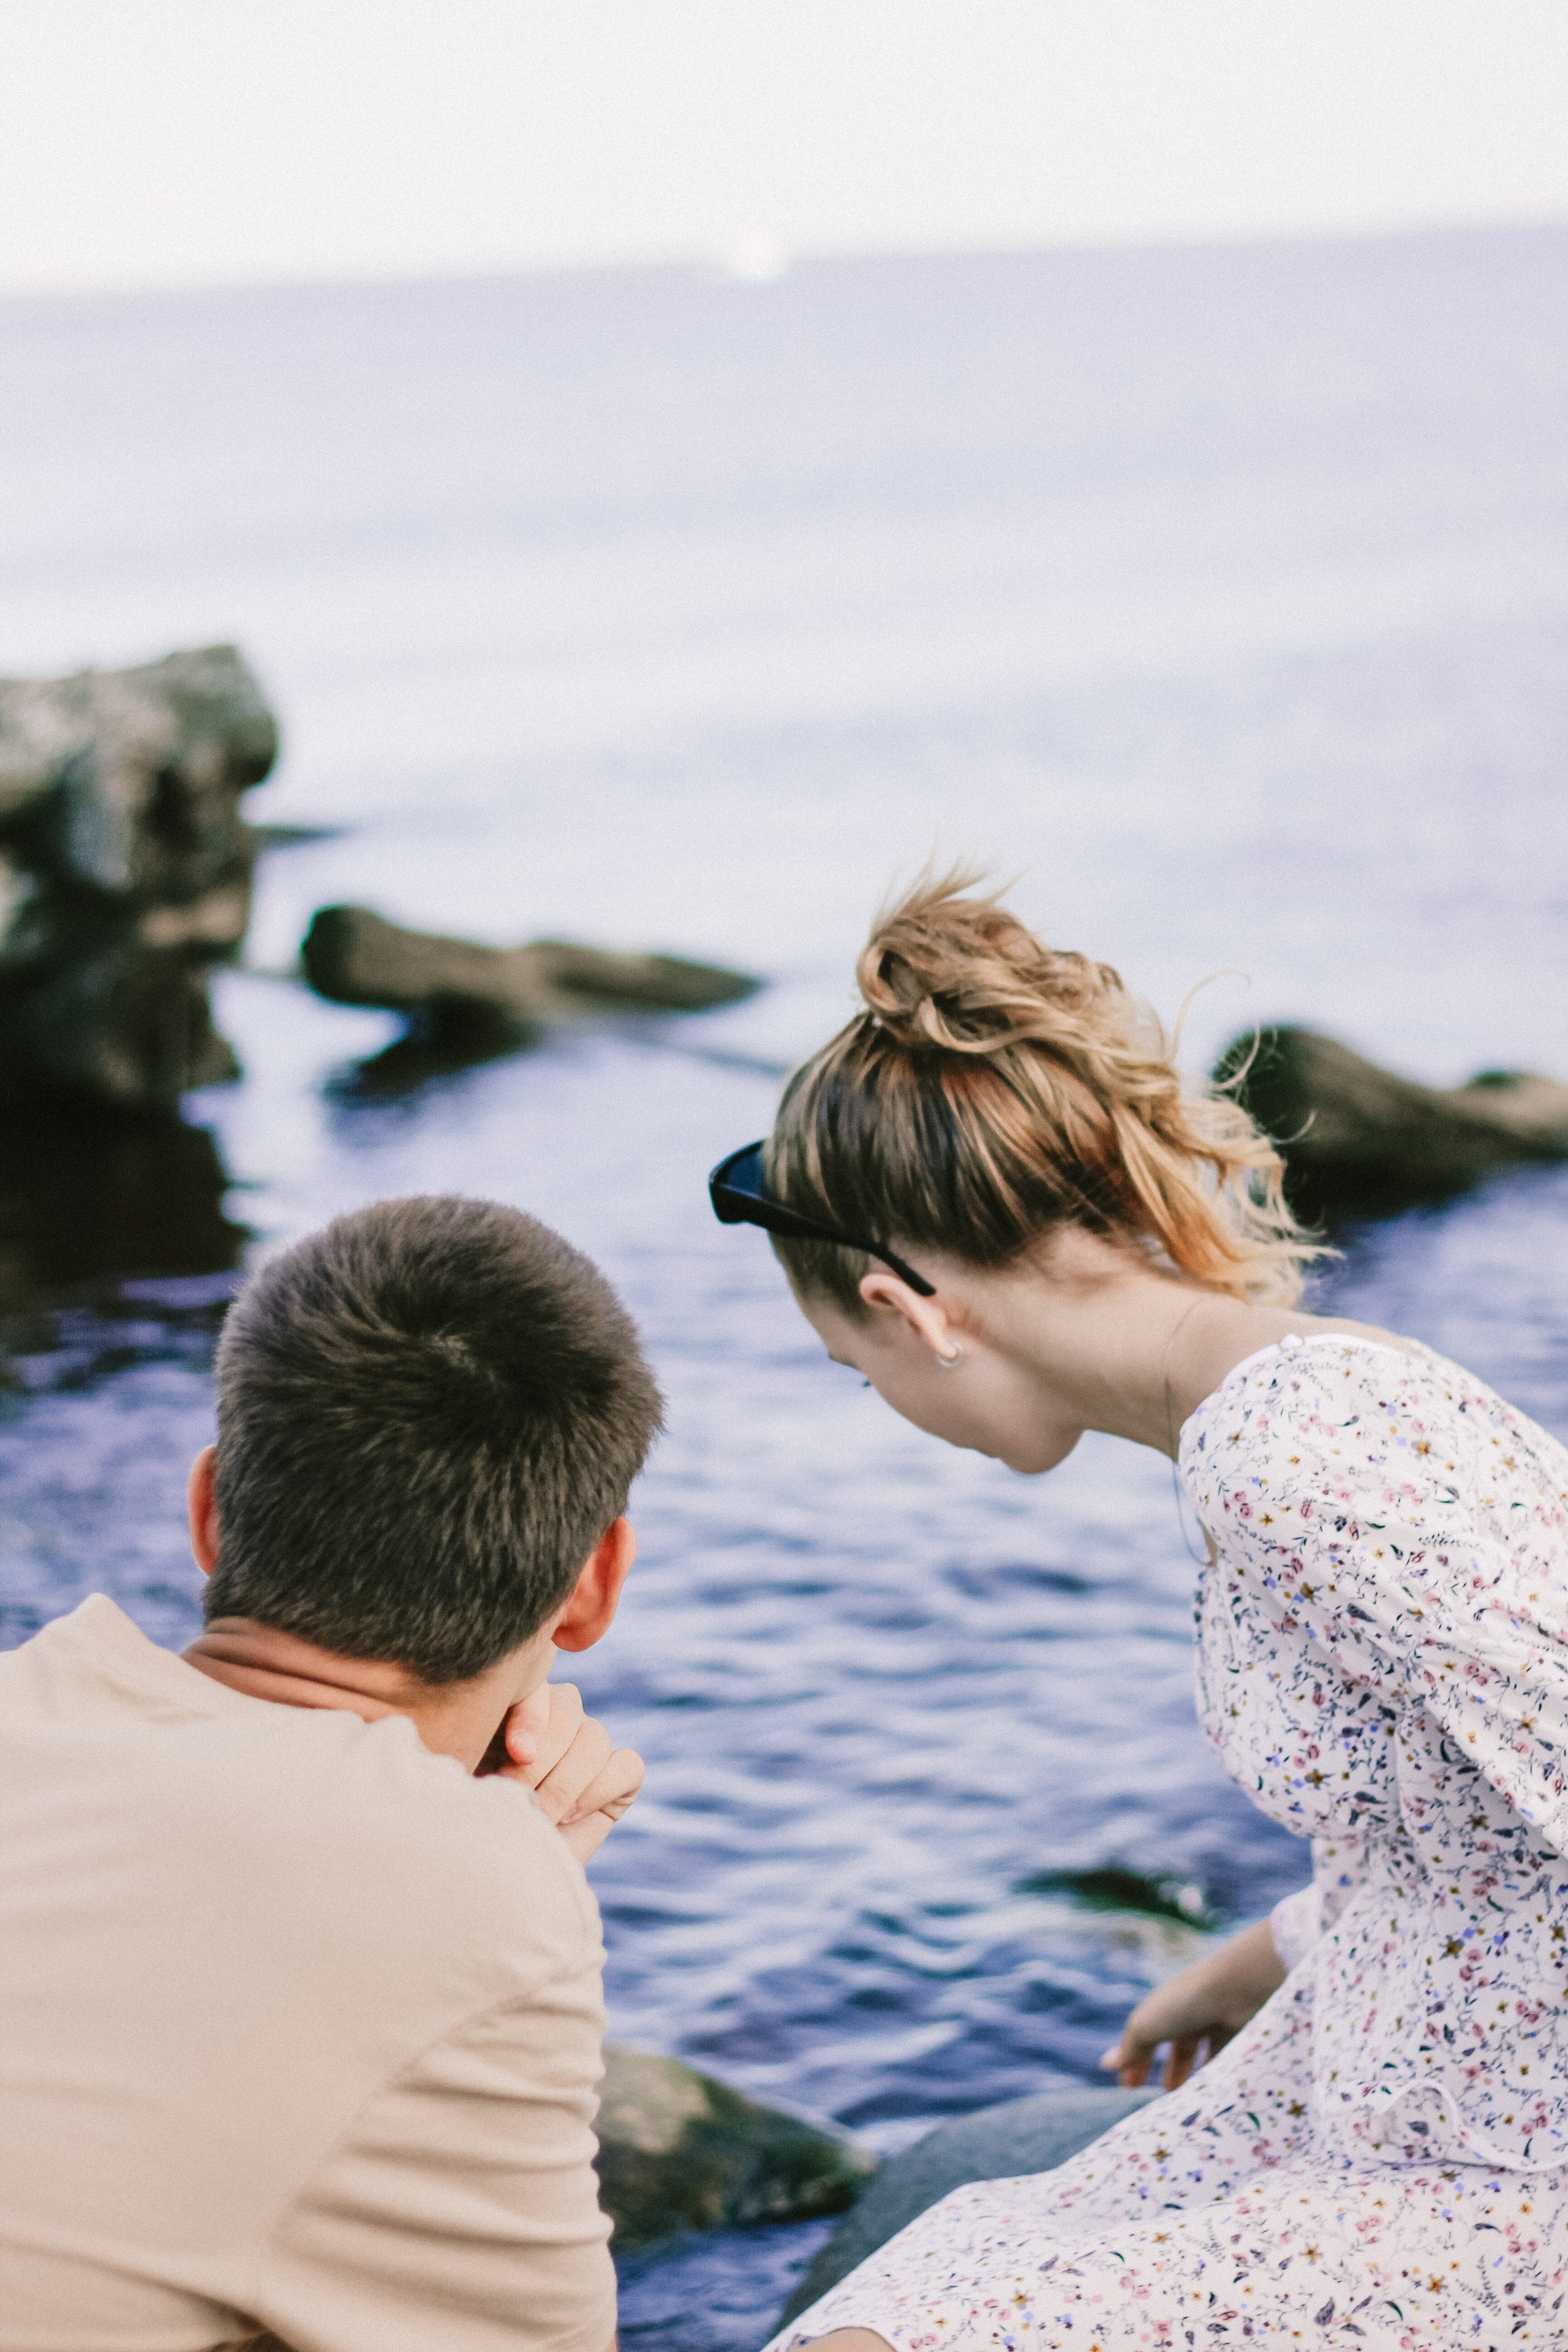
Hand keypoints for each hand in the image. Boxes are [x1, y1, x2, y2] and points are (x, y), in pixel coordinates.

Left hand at [481, 1681, 644, 1864]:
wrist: (502, 1870)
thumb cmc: (476, 1824)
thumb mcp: (467, 1782)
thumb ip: (479, 1745)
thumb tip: (512, 1743)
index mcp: (515, 1703)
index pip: (536, 1686)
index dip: (532, 1717)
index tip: (516, 1754)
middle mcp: (557, 1716)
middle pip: (569, 1708)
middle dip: (541, 1762)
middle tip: (516, 1798)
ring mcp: (590, 1743)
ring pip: (594, 1739)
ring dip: (565, 1785)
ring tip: (540, 1817)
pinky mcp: (621, 1776)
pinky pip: (628, 1766)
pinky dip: (600, 1791)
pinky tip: (571, 1816)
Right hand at [1099, 1917, 1284, 2090]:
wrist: (1237, 1988)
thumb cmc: (1185, 2004)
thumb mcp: (1147, 2025)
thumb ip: (1129, 2047)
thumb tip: (1106, 2064)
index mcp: (1164, 2005)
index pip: (1146, 2034)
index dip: (1135, 2058)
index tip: (1128, 2085)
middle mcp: (1189, 2010)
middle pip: (1175, 2042)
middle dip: (1166, 2067)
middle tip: (1162, 2093)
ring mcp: (1215, 2019)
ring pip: (1201, 2050)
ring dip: (1192, 2071)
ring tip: (1187, 2097)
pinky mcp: (1240, 2030)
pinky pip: (1225, 2055)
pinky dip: (1216, 2071)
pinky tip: (1213, 2089)